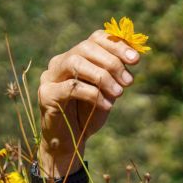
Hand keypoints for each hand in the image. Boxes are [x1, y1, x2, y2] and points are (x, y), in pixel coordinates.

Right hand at [38, 30, 139, 172]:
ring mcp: (50, 77)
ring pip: (75, 62)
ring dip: (102, 76)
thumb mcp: (107, 92)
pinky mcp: (46, 95)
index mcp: (75, 57)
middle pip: (86, 47)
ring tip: (119, 93)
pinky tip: (107, 105)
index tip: (136, 59)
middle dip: (112, 61)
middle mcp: (60, 62)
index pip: (95, 39)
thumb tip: (133, 57)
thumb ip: (115, 74)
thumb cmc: (88, 115)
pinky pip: (71, 87)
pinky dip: (93, 94)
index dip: (117, 45)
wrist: (70, 143)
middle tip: (129, 81)